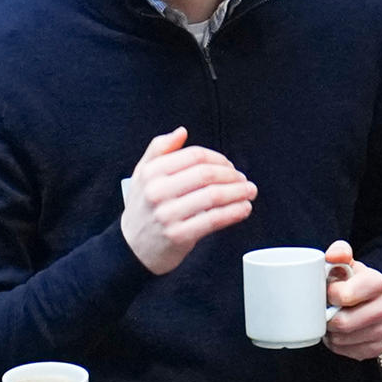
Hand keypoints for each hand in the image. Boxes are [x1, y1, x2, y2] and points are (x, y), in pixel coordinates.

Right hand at [119, 126, 256, 273]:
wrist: (131, 249)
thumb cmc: (143, 209)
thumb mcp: (142, 175)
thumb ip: (159, 149)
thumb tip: (181, 132)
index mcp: (151, 172)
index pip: (194, 156)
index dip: (218, 158)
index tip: (229, 165)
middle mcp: (157, 191)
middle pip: (206, 174)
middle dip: (232, 175)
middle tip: (244, 179)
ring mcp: (168, 214)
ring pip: (213, 196)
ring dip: (238, 192)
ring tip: (249, 192)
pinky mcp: (179, 235)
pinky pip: (213, 219)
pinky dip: (234, 212)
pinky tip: (244, 209)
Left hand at [318, 243, 381, 360]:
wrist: (369, 301)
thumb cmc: (352, 282)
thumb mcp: (346, 263)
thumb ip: (339, 252)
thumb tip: (333, 256)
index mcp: (378, 282)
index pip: (345, 296)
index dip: (329, 296)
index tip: (328, 292)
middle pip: (343, 323)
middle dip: (327, 318)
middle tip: (325, 311)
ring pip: (343, 340)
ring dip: (331, 333)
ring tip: (332, 321)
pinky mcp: (379, 348)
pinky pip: (348, 352)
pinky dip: (338, 345)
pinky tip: (340, 334)